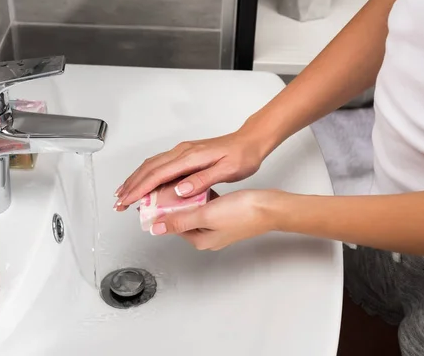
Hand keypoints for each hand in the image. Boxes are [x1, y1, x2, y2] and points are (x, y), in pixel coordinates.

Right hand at [114, 129, 267, 210]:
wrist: (250, 141)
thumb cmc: (242, 156)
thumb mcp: (227, 170)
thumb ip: (202, 180)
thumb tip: (179, 190)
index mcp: (190, 157)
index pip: (158, 174)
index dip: (140, 189)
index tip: (127, 200)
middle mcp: (182, 152)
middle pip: (148, 169)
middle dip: (131, 186)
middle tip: (118, 202)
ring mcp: (182, 152)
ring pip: (151, 165)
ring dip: (135, 180)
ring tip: (123, 194)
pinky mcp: (184, 154)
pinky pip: (159, 164)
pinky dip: (146, 174)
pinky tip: (143, 182)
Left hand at [150, 190, 278, 249]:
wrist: (271, 207)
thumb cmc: (243, 212)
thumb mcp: (206, 215)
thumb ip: (180, 221)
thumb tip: (155, 228)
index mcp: (200, 240)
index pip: (171, 224)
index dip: (160, 211)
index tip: (152, 197)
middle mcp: (206, 235)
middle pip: (181, 217)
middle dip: (172, 203)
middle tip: (164, 186)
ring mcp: (216, 225)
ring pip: (193, 210)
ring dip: (185, 198)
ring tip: (177, 183)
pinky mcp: (224, 214)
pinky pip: (205, 205)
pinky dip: (199, 195)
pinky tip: (197, 184)